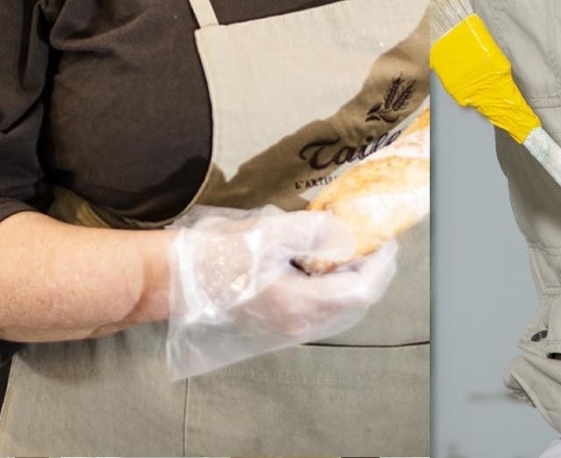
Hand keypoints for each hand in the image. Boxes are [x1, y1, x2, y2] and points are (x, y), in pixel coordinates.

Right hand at [170, 206, 397, 344]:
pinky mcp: (275, 324)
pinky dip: (331, 286)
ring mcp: (287, 329)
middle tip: (375, 241)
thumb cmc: (218, 255)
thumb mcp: (269, 232)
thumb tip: (347, 232)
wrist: (175, 279)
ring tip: (351, 248)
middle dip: (371, 272)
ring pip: (337, 308)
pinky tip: (321, 263)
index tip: (386, 238)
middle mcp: (300, 325)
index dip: (381, 264)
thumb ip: (315, 232)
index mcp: (301, 305)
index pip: (361, 290)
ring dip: (352, 279)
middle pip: (354, 304)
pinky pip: (318, 309)